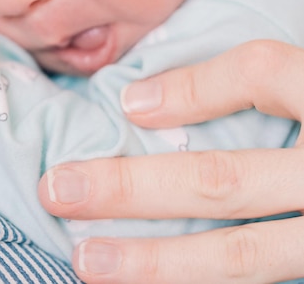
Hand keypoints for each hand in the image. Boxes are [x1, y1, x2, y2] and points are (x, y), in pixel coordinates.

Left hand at [39, 40, 303, 282]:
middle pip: (227, 178)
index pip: (267, 75)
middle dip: (135, 187)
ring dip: (158, 260)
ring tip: (86, 261)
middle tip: (60, 189)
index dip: (195, 87)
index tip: (128, 104)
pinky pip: (265, 280)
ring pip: (243, 254)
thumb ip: (279, 77)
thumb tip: (160, 96)